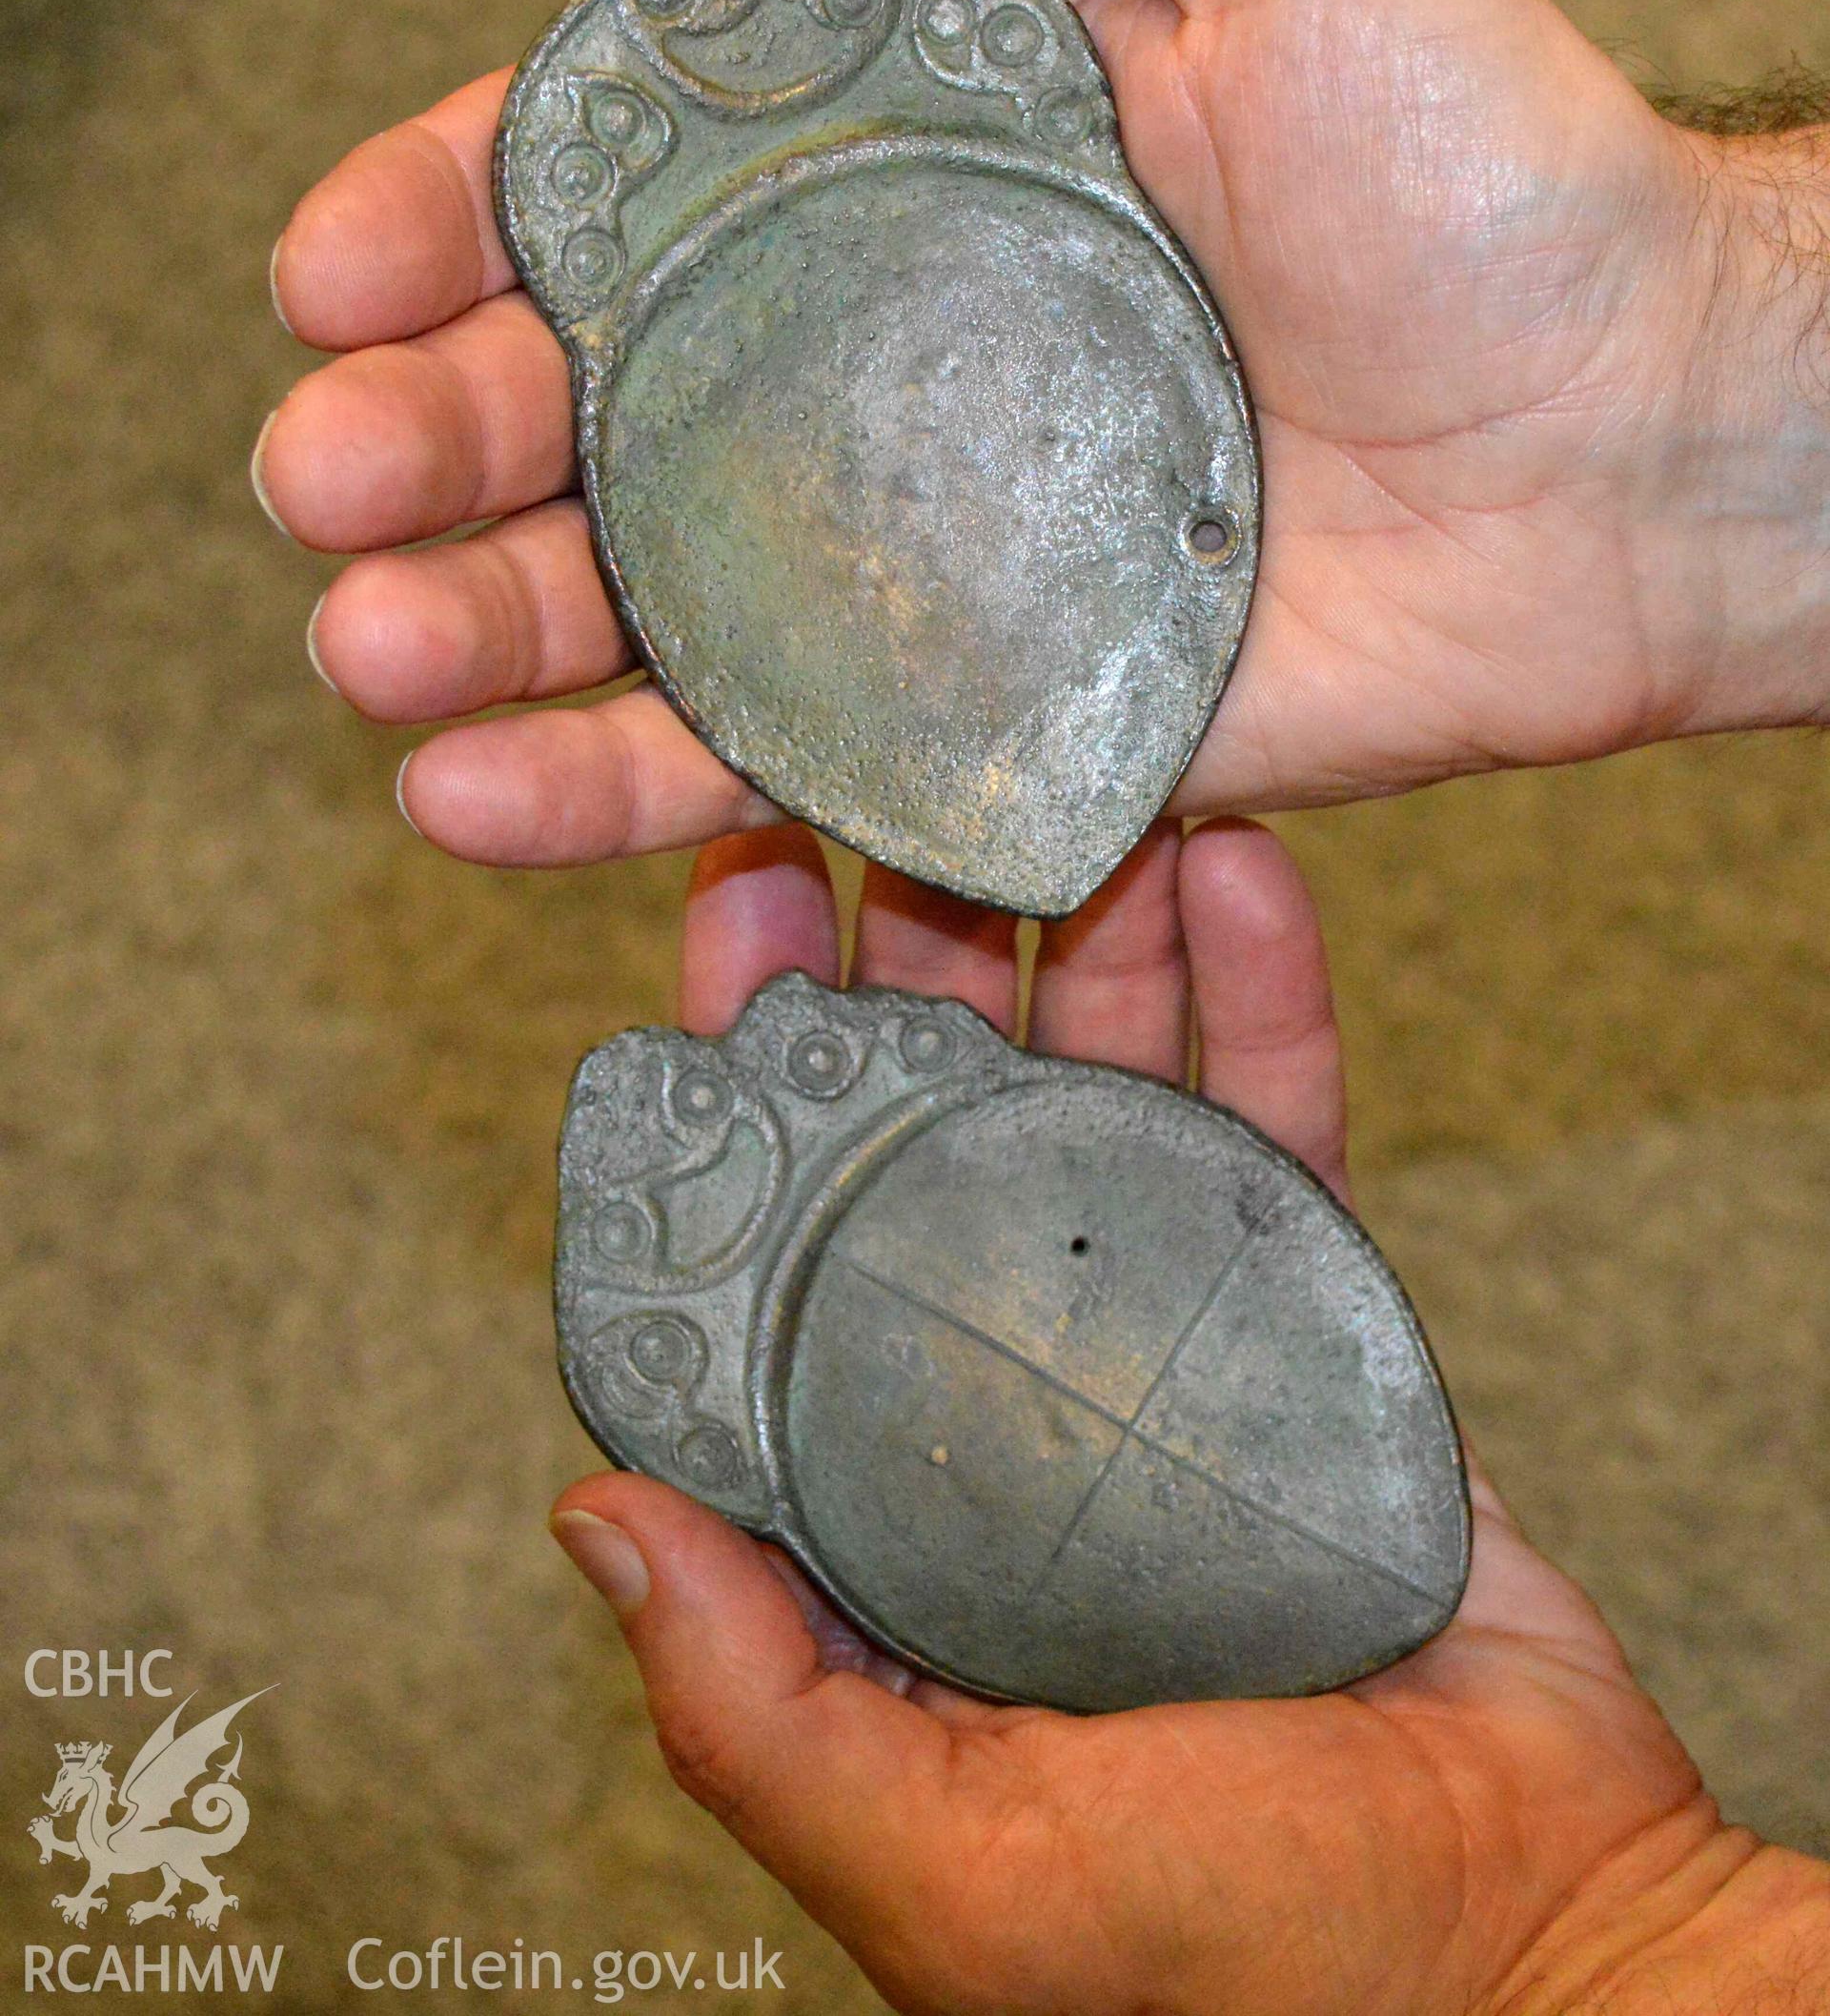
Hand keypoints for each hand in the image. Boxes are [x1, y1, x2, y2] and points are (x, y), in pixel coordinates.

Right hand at [257, 0, 1829, 870]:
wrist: (1634, 438)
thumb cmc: (1496, 165)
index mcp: (902, 181)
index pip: (623, 192)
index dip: (458, 219)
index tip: (340, 269)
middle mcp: (870, 374)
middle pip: (588, 417)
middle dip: (428, 447)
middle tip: (322, 485)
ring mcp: (911, 566)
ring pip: (640, 611)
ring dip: (479, 639)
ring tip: (364, 657)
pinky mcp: (978, 725)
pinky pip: (772, 766)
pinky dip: (621, 794)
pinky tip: (482, 800)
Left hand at [549, 820, 1828, 2015]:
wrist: (1533, 1953)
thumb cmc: (1242, 1953)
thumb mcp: (953, 1863)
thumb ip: (758, 1704)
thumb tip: (594, 1514)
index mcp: (890, 1511)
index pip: (777, 1266)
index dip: (743, 1108)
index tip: (718, 951)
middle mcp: (1003, 1398)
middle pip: (924, 1135)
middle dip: (887, 968)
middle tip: (851, 806)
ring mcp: (1159, 1340)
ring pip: (1095, 1094)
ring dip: (1071, 938)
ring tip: (1049, 791)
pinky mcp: (1305, 1313)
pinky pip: (1276, 1124)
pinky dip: (1258, 993)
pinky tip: (1239, 868)